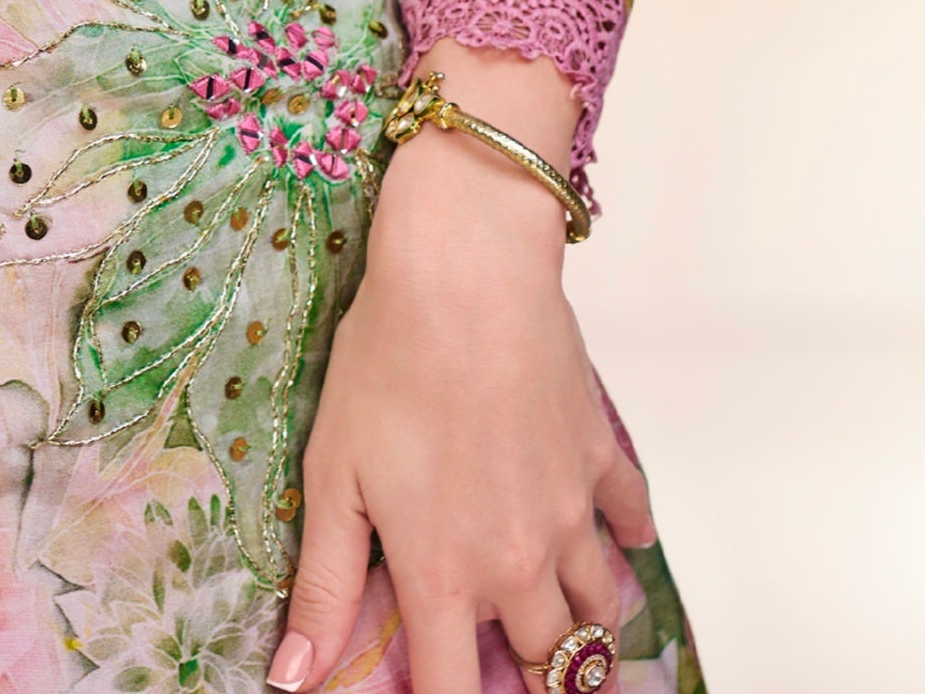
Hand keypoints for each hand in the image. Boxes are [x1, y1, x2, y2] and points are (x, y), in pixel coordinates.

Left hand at [268, 46, 652, 693]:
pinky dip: (627, 537)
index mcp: (446, 576)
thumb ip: (323, 583)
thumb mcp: (332, 474)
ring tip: (565, 627)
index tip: (439, 693)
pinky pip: (630, 518)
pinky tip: (619, 537)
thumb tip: (294, 675)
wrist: (464, 274)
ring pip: (600, 607)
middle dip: (534, 677)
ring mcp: (570, 511)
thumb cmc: (389, 363)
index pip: (455, 691)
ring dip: (585, 627)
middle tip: (515, 666)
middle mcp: (520, 561)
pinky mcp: (600, 456)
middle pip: (548, 662)